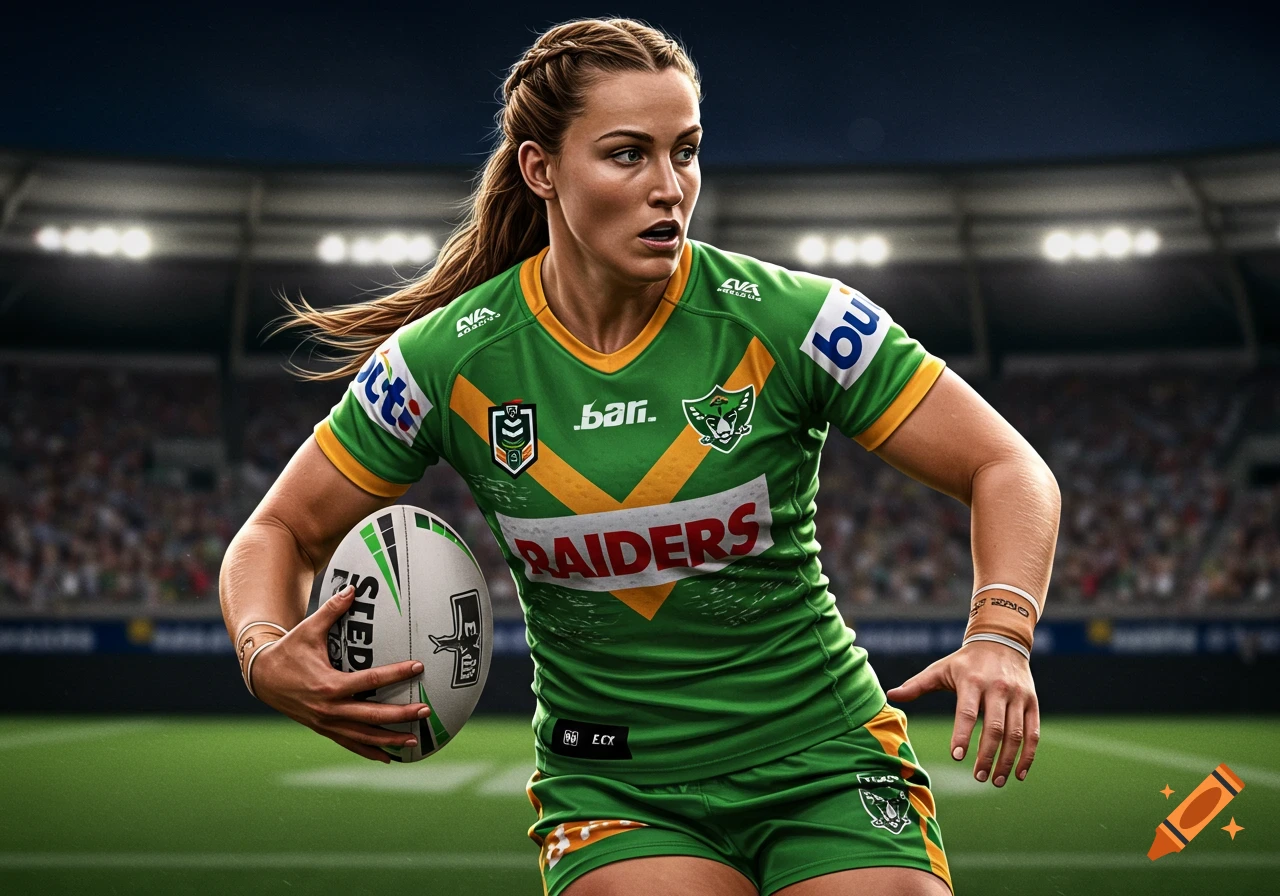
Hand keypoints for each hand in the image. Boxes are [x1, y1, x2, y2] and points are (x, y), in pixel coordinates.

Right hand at [249, 585, 429, 762]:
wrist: (262, 678)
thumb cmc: (289, 650)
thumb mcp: (308, 629)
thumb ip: (331, 610)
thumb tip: (353, 588)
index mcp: (329, 684)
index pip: (370, 681)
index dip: (396, 674)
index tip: (418, 667)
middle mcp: (329, 709)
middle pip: (372, 716)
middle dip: (400, 714)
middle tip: (425, 709)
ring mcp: (327, 723)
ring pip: (363, 736)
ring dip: (389, 739)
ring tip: (414, 740)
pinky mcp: (324, 730)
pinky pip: (350, 743)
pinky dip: (370, 751)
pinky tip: (389, 757)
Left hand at [885, 640, 1039, 786]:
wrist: (1002, 641)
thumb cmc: (965, 662)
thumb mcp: (940, 669)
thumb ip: (917, 685)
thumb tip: (890, 695)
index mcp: (972, 681)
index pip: (967, 712)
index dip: (962, 735)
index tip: (956, 757)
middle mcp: (998, 688)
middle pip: (994, 727)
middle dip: (987, 755)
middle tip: (977, 777)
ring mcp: (1018, 696)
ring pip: (1016, 734)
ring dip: (1007, 761)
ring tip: (995, 780)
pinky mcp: (1032, 702)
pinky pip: (1033, 732)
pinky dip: (1028, 755)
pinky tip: (1019, 774)